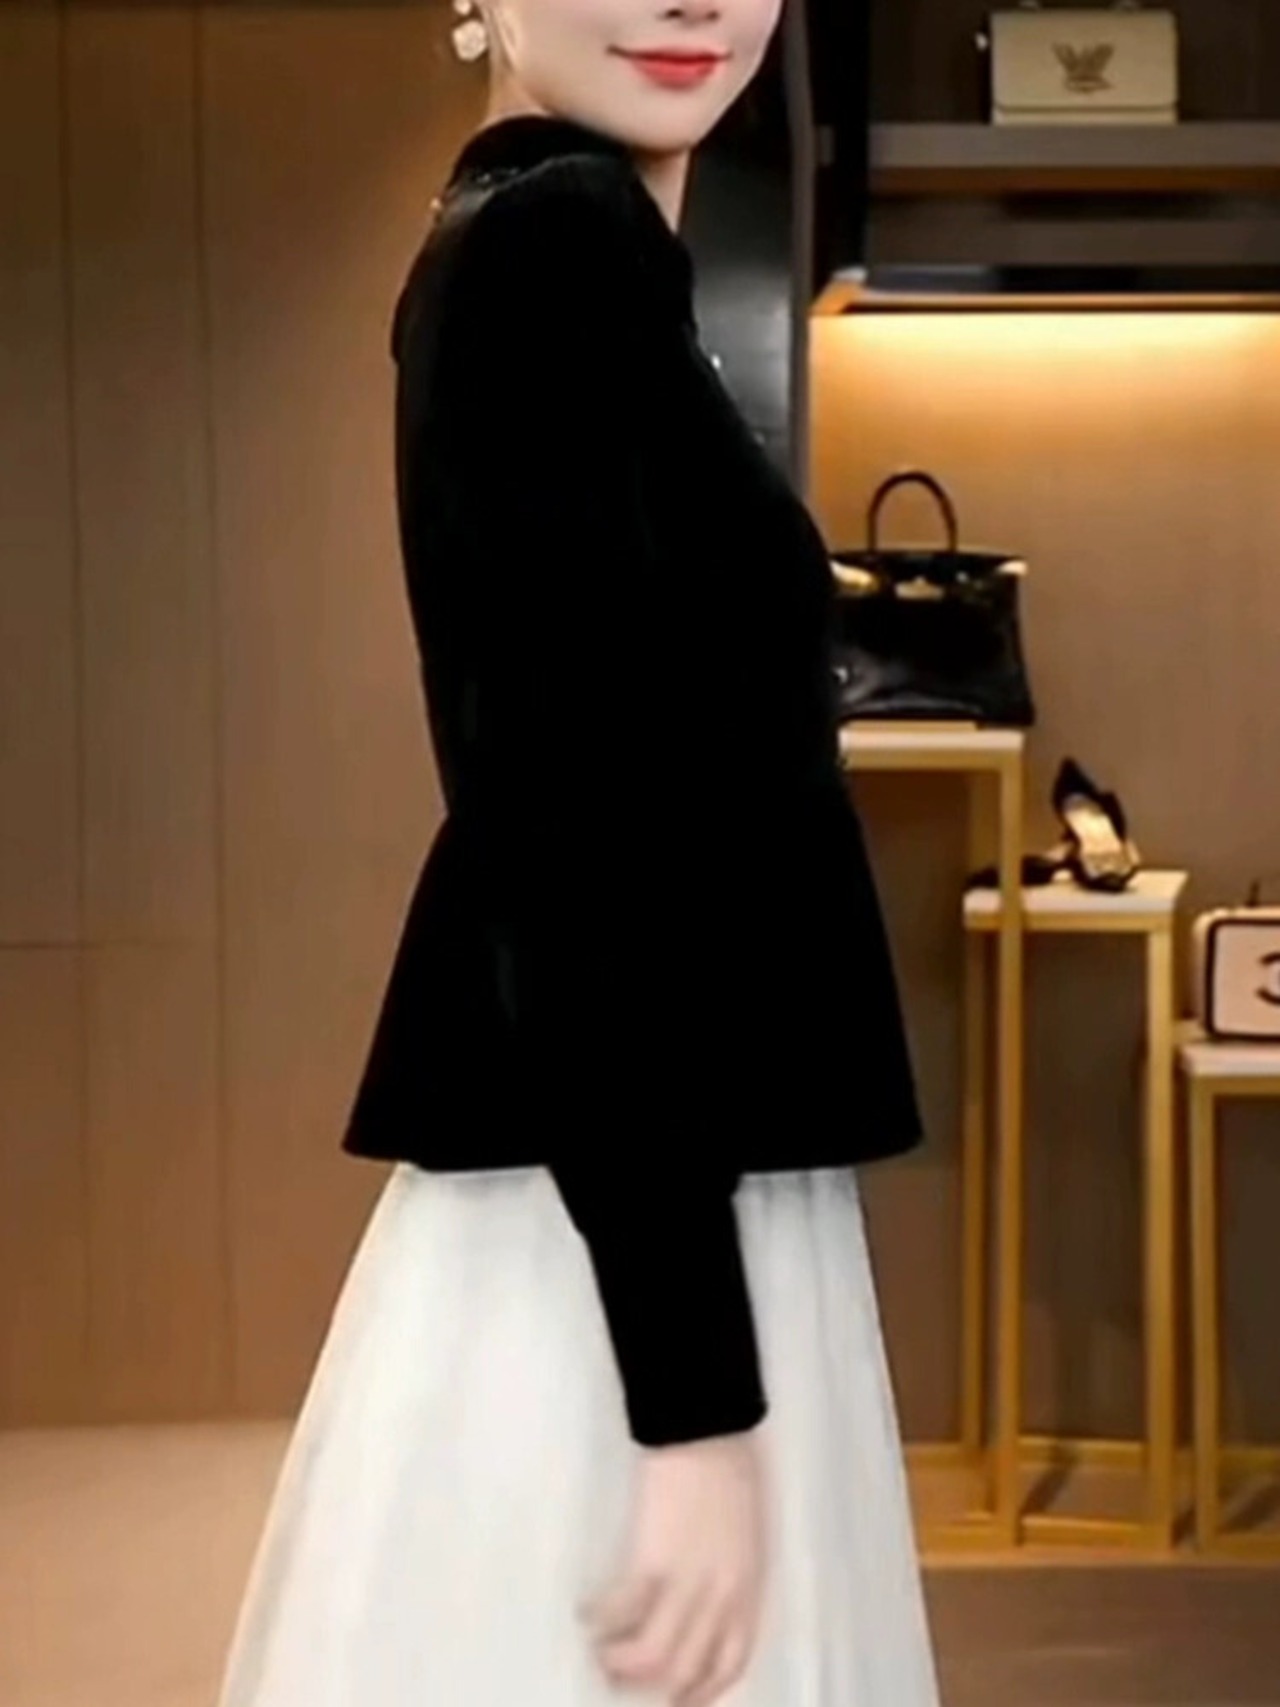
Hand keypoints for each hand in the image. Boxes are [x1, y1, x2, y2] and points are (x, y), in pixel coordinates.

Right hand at [580, 1428, 767, 1706]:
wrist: (709, 1427)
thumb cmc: (731, 1469)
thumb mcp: (748, 1532)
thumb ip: (733, 1575)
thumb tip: (706, 1608)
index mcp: (750, 1586)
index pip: (730, 1661)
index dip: (702, 1691)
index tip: (677, 1699)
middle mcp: (723, 1596)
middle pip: (687, 1669)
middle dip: (652, 1686)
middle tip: (623, 1678)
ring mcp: (688, 1581)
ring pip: (651, 1656)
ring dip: (619, 1663)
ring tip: (599, 1651)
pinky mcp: (651, 1560)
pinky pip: (621, 1609)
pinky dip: (600, 1618)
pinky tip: (586, 1611)